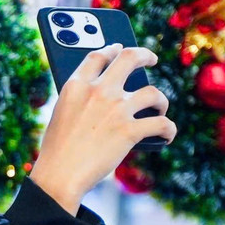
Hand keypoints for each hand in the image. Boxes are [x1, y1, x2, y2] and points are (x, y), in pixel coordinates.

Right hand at [29, 44, 175, 213]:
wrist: (59, 176)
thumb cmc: (56, 151)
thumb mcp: (61, 115)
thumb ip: (80, 99)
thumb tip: (105, 96)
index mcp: (76, 85)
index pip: (98, 55)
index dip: (111, 48)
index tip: (118, 48)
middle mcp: (99, 91)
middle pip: (130, 58)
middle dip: (144, 55)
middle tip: (151, 59)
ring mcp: (116, 110)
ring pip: (153, 92)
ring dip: (160, 100)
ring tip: (159, 108)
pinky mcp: (130, 131)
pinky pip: (162, 124)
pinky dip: (168, 130)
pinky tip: (167, 134)